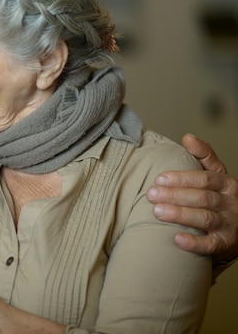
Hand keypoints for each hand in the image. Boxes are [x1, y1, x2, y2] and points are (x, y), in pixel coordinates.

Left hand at [147, 133, 237, 262]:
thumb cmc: (221, 197)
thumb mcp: (218, 176)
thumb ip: (204, 156)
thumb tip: (188, 137)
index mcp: (228, 184)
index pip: (205, 179)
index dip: (182, 178)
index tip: (159, 179)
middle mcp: (231, 204)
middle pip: (203, 198)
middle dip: (176, 195)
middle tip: (152, 194)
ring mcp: (230, 225)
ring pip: (205, 218)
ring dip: (181, 215)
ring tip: (157, 212)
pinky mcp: (225, 244)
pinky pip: (211, 245)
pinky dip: (195, 243)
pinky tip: (177, 239)